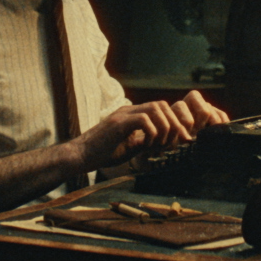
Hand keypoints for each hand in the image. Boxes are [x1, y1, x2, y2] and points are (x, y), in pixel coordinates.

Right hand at [72, 92, 233, 171]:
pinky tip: (147, 145)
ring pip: (155, 108)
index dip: (173, 122)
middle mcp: (129, 110)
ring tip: (160, 144)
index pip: (160, 108)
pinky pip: (144, 119)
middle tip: (177, 141)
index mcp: (132, 115)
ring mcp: (123, 115)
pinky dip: (152, 132)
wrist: (80, 156)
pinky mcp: (118, 123)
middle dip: (174, 123)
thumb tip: (164, 143)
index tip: (180, 139)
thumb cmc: (102, 153)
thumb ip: (145, 141)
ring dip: (164, 127)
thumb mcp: (129, 147)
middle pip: (161, 105)